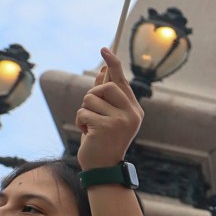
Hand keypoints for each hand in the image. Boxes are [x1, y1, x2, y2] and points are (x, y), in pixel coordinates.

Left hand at [75, 48, 142, 170]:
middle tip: (92, 112)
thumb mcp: (108, 116)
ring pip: (90, 100)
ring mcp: (121, 120)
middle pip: (105, 87)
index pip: (122, 81)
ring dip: (84, 112)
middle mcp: (132, 113)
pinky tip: (87, 134)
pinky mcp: (106, 127)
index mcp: (134, 109)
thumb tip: (105, 69)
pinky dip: (80, 122)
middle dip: (92, 96)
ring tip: (91, 127)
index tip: (104, 48)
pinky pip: (83, 113)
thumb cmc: (104, 140)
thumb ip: (107, 95)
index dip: (113, 64)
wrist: (103, 167)